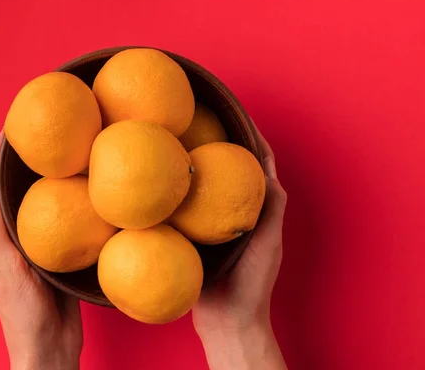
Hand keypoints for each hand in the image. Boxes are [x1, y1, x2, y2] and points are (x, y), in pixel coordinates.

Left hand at [0, 132, 82, 369]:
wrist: (50, 346)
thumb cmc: (23, 311)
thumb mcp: (6, 268)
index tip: (8, 132)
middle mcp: (13, 239)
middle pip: (15, 193)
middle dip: (21, 164)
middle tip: (39, 136)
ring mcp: (36, 247)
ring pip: (38, 205)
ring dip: (44, 181)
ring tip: (61, 156)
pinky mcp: (57, 256)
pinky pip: (60, 223)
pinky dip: (66, 204)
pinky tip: (81, 194)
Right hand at [192, 124, 287, 369]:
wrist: (227, 320)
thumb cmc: (253, 283)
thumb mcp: (269, 242)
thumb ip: (271, 209)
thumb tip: (268, 171)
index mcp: (259, 210)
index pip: (259, 166)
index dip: (251, 139)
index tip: (236, 115)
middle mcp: (237, 212)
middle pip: (231, 170)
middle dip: (220, 145)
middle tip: (200, 121)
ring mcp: (214, 223)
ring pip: (207, 186)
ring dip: (197, 165)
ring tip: (180, 141)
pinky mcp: (194, 235)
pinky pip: (185, 207)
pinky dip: (178, 192)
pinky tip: (164, 180)